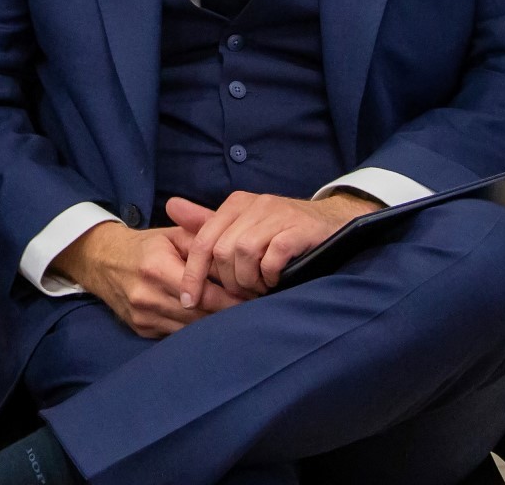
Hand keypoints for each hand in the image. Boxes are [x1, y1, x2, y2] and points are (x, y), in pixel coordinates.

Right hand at [51, 221, 239, 338]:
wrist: (102, 260)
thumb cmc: (147, 245)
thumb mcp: (174, 235)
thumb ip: (206, 245)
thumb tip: (240, 263)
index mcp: (157, 268)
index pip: (206, 295)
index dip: (234, 300)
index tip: (256, 298)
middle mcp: (147, 296)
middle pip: (201, 317)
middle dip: (229, 315)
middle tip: (255, 311)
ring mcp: (143, 317)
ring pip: (191, 331)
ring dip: (215, 326)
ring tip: (237, 319)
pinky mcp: (141, 329)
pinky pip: (177, 335)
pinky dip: (195, 330)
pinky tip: (210, 323)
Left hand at [165, 190, 377, 303]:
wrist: (334, 224)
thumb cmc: (281, 232)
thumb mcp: (244, 227)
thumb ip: (208, 222)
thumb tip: (171, 207)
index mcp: (236, 204)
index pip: (203, 240)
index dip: (194, 273)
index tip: (189, 301)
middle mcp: (254, 204)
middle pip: (221, 250)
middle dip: (228, 281)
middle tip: (243, 294)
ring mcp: (277, 214)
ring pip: (243, 252)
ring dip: (249, 280)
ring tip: (261, 288)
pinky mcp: (299, 228)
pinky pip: (272, 255)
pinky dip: (270, 274)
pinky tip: (277, 280)